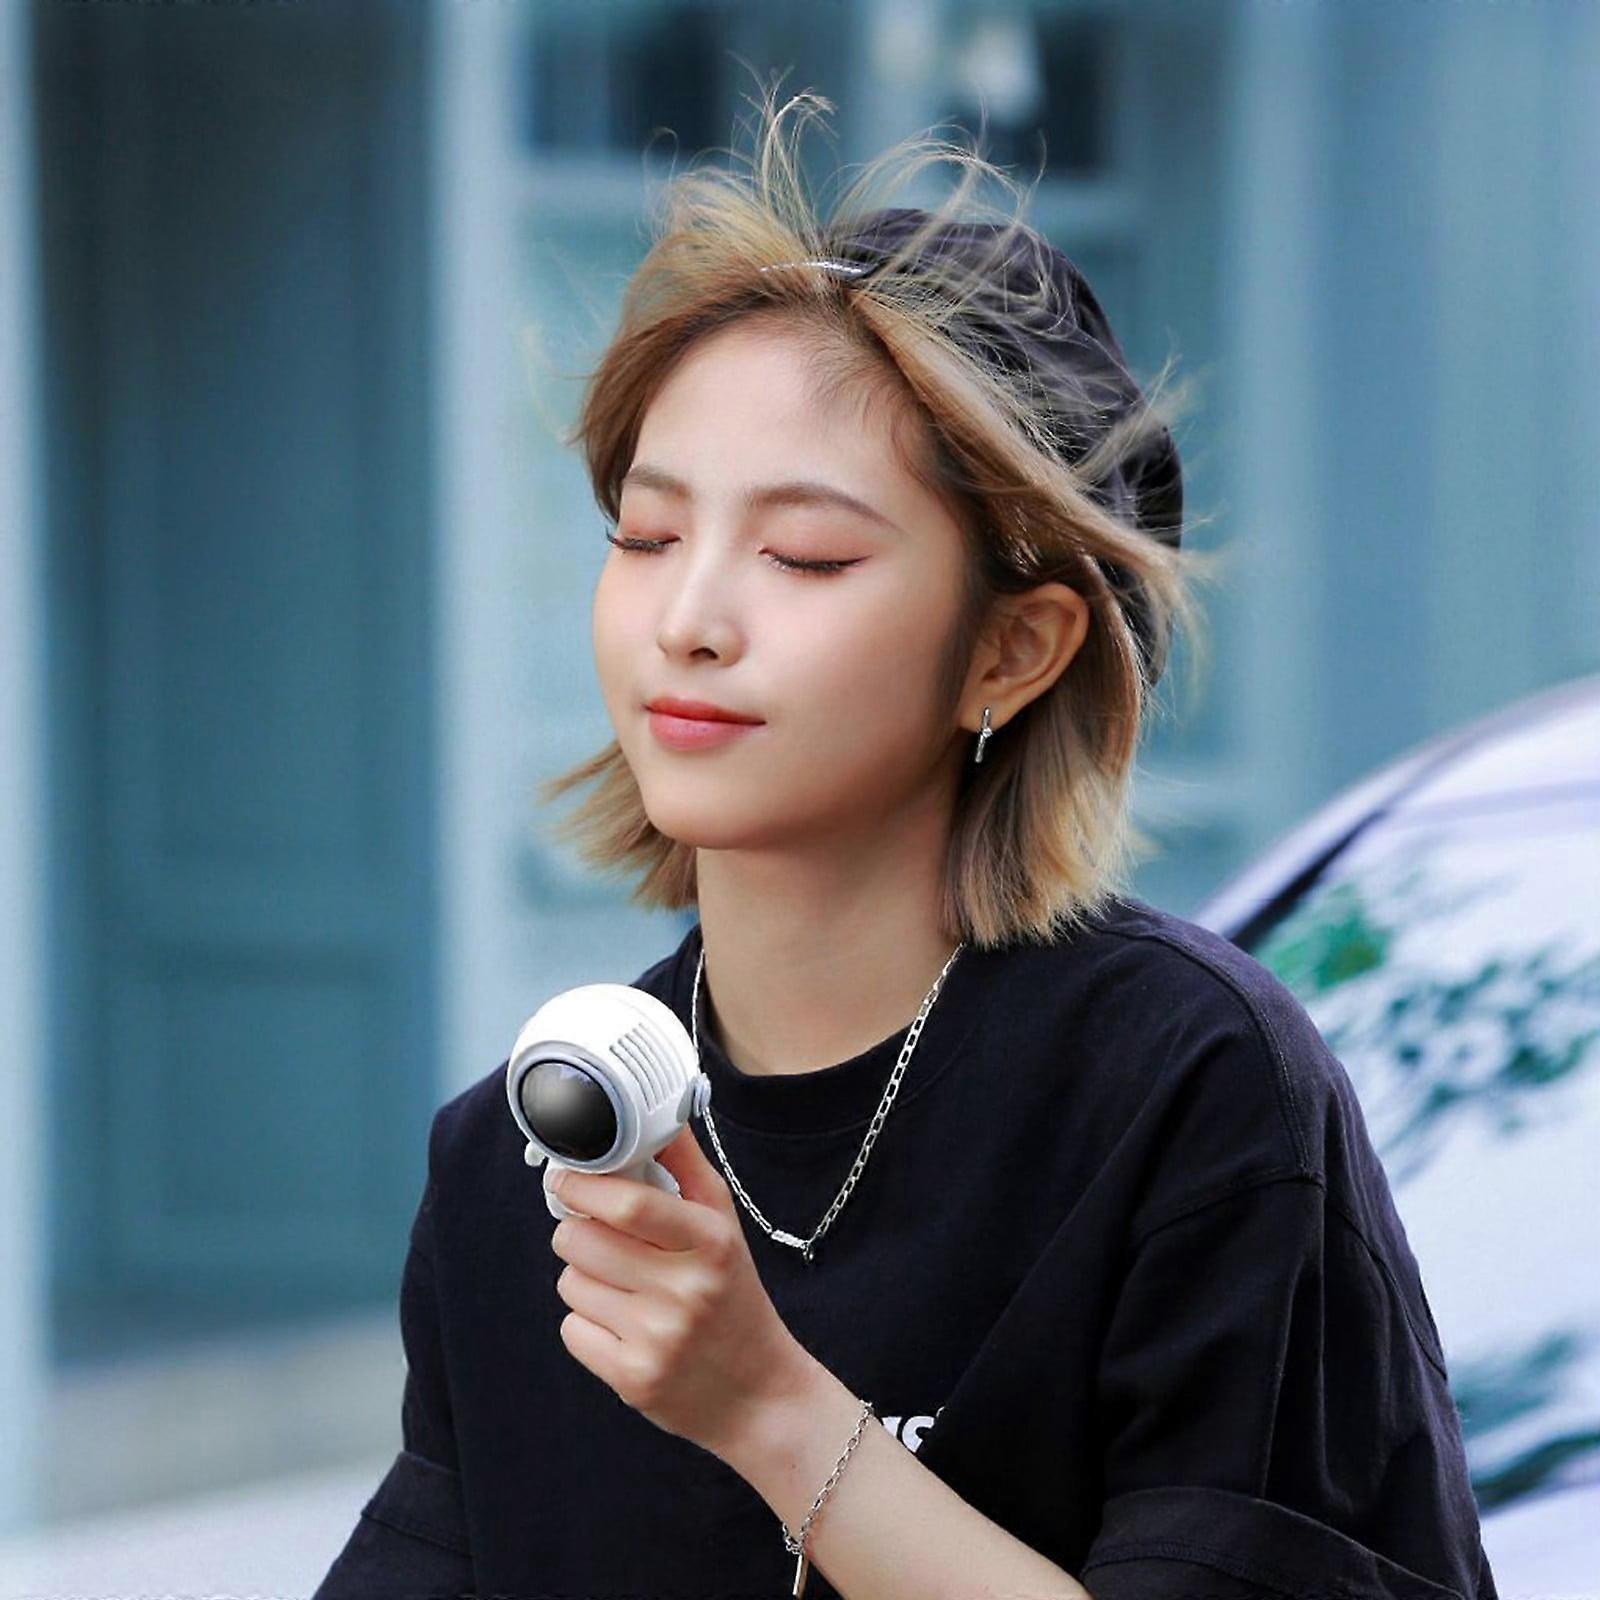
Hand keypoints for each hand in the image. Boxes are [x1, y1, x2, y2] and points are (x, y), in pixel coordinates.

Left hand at [547, 1122, 814, 1463]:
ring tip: (621, 1285)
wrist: (758, 1392)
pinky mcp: (633, 1378)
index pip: (631, 1204)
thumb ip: (687, 1166)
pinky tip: (622, 1325)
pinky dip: (586, 1323)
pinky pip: (572, 1328)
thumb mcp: (724, 1226)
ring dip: (583, 1276)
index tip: (567, 1177)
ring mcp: (657, 1338)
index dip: (585, 1185)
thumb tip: (658, 1111)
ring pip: (571, 1281)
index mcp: (712, 1243)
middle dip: (577, 1230)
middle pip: (583, 1240)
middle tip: (600, 1236)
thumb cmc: (733, 1295)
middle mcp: (685, 1290)